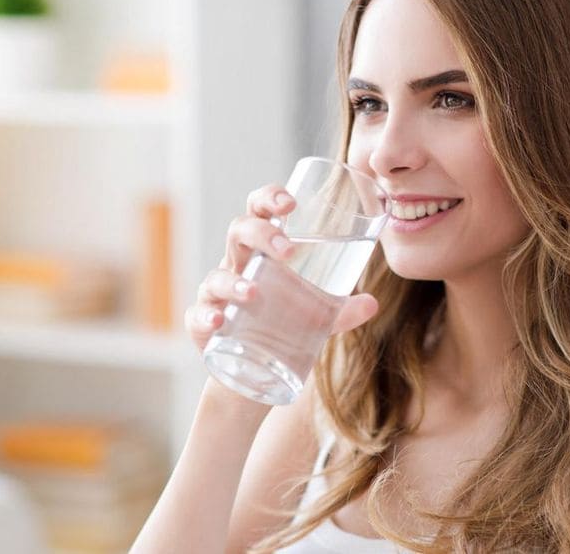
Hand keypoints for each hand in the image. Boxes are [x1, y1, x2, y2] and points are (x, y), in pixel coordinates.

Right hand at [183, 184, 380, 352]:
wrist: (253, 371)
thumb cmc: (283, 326)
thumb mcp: (317, 317)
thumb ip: (342, 310)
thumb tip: (371, 304)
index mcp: (261, 251)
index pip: (259, 211)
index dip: (269, 198)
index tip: (291, 203)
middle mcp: (236, 265)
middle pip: (238, 232)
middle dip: (260, 233)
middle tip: (287, 250)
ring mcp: (216, 294)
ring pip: (216, 275)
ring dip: (233, 280)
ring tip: (253, 292)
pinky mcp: (204, 325)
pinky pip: (198, 315)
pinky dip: (206, 315)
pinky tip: (219, 320)